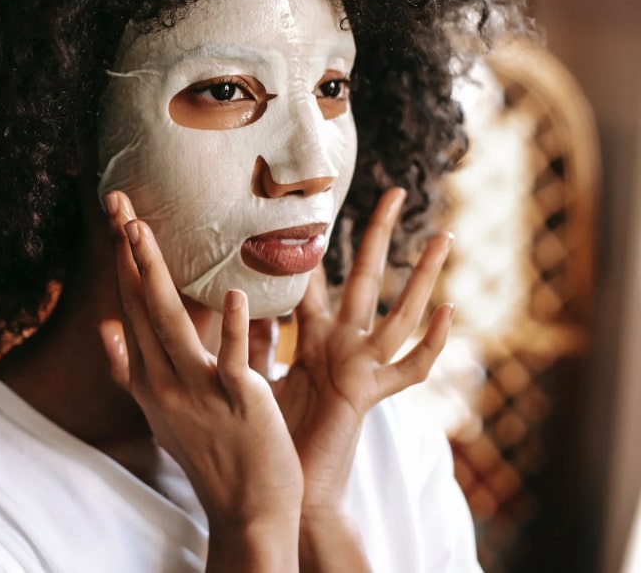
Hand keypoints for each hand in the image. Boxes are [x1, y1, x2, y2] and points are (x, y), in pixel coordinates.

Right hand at [100, 191, 302, 533]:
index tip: (114, 218)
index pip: (127, 308)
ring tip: (142, 231)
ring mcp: (197, 391)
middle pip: (139, 305)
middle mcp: (162, 382)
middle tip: (118, 202)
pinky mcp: (239, 401)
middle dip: (127, 253)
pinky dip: (234, 327)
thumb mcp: (158, 412)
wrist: (246, 509)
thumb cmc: (209, 455)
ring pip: (169, 323)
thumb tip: (104, 329)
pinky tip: (233, 294)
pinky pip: (234, 359)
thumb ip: (131, 368)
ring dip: (154, 274)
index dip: (119, 262)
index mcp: (147, 379)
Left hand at [271, 187, 453, 517]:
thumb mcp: (253, 370)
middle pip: (364, 278)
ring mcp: (361, 368)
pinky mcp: (369, 394)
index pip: (314, 277)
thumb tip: (227, 297)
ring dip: (422, 277)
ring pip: (399, 313)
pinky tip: (449, 312)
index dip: (315, 243)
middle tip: (396, 191)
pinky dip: (433, 344)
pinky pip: (410, 369)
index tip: (315, 203)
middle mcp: (341, 345)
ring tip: (444, 238)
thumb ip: (252, 336)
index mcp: (313, 338)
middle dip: (378, 236)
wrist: (285, 485)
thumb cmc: (269, 432)